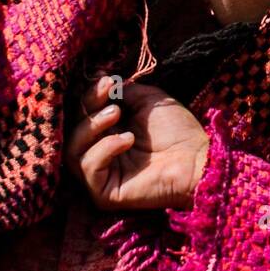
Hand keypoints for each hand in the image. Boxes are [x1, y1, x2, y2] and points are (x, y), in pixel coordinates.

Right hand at [65, 75, 208, 210]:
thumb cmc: (177, 130)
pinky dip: (104, 148)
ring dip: (91, 126)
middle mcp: (99, 152)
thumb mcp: (147, 100)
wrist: (197, 158)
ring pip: (72, 150)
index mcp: (108, 131)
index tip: (108, 81)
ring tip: (116, 114)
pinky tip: (127, 139)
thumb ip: (122, 92)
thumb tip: (98, 77)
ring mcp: (100, 174)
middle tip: (111, 95)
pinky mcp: (103, 193)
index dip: (90, 95)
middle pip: (73, 130)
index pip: (83, 113)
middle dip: (88, 107)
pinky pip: (88, 168)